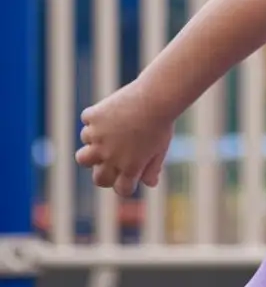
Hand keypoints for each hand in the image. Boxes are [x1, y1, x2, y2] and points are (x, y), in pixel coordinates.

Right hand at [75, 82, 174, 196]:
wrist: (156, 98)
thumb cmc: (162, 124)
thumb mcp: (161, 149)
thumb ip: (153, 168)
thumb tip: (150, 183)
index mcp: (130, 167)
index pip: (121, 188)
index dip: (125, 185)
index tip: (129, 176)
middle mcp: (110, 156)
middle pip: (98, 179)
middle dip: (103, 174)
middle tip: (111, 162)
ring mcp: (98, 137)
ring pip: (83, 156)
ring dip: (94, 148)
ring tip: (108, 135)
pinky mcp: (93, 118)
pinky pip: (87, 121)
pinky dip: (95, 117)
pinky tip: (109, 111)